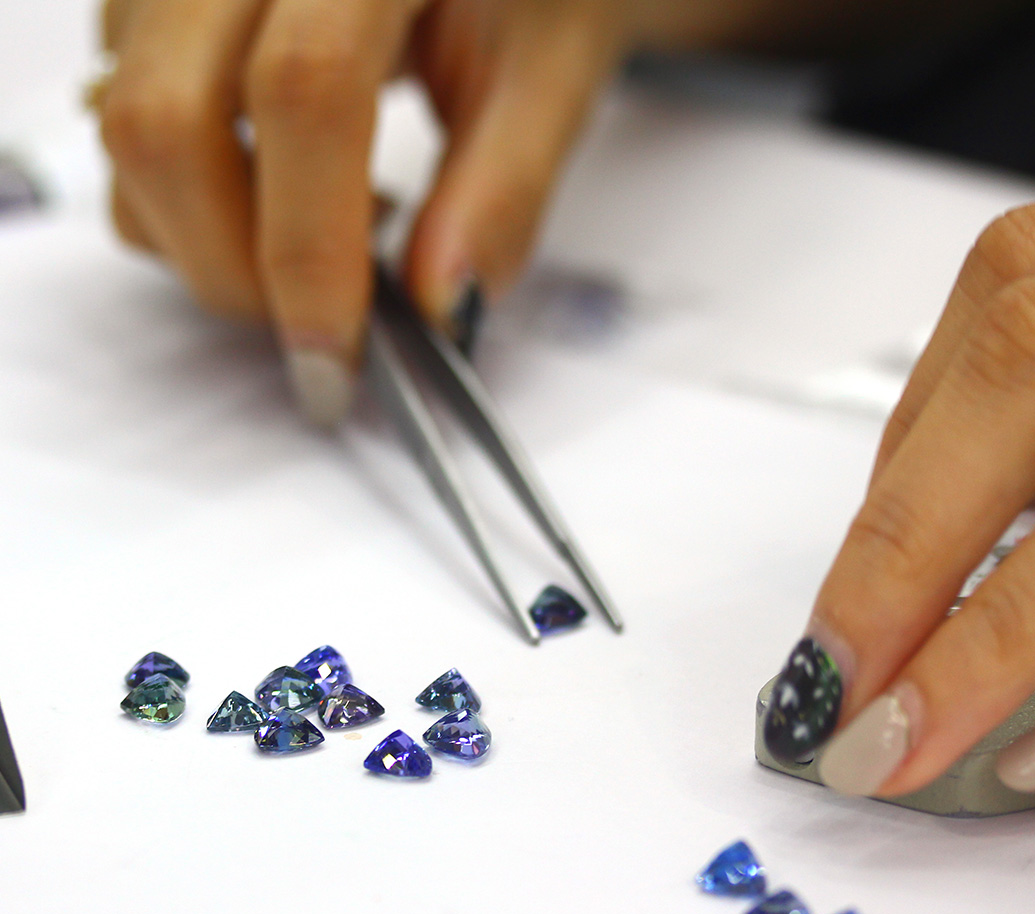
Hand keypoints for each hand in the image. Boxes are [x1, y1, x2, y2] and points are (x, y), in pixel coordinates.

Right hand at [96, 0, 634, 424]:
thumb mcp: (554, 70)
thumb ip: (503, 189)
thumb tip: (439, 309)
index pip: (305, 91)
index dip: (312, 249)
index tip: (337, 360)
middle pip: (167, 120)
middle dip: (233, 270)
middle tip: (320, 329)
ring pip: (123, 126)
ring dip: (204, 238)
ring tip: (319, 240)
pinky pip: (119, 112)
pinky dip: (186, 195)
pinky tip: (275, 190)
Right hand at [762, 189, 1034, 797]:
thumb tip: (1034, 752)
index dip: (960, 680)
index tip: (891, 749)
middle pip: (940, 495)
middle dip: (872, 616)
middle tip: (825, 702)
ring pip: (911, 449)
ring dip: (880, 560)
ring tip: (868, 637)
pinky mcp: (1007, 257)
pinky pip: (917, 402)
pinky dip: (907, 483)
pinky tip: (925, 535)